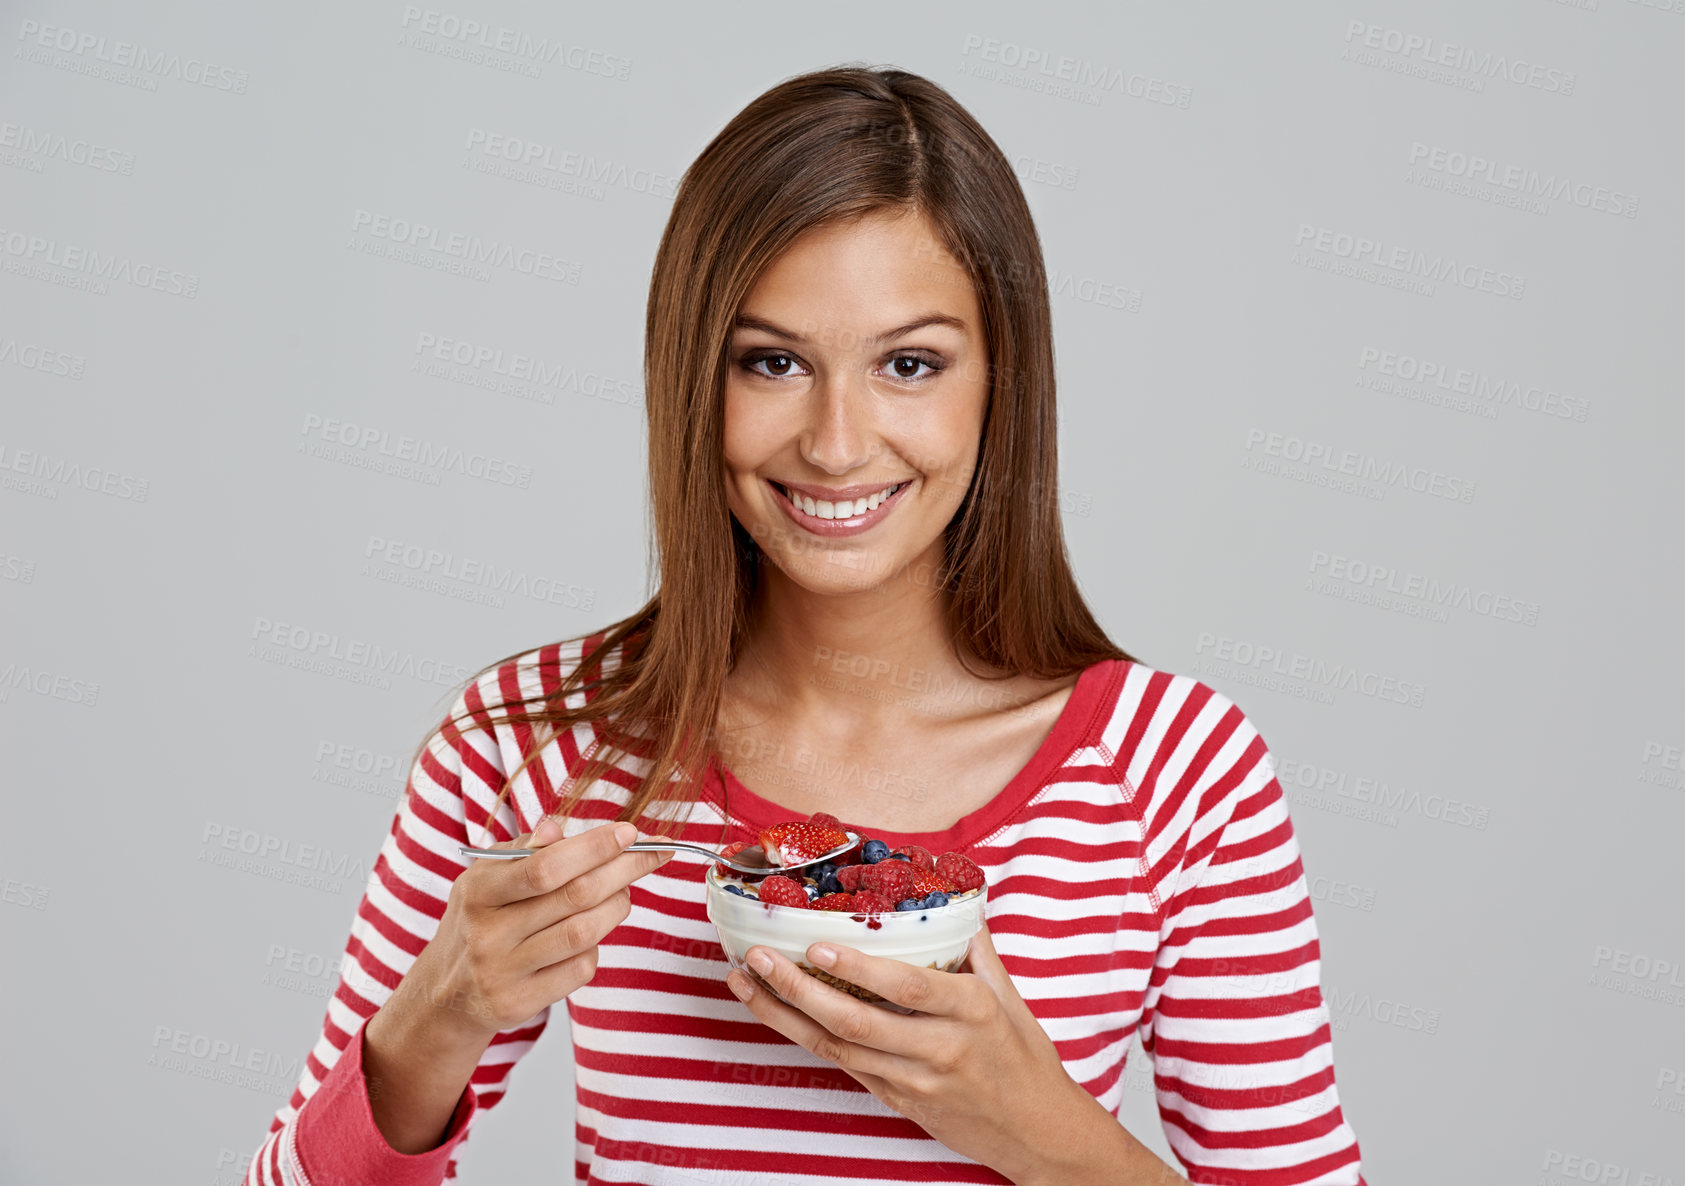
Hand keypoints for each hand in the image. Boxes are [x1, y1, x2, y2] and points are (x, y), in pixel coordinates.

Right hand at [401, 816, 676, 1038]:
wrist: (445, 994)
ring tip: (622, 892)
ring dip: (617, 906)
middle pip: (575, 896)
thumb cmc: (479, 921)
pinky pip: (580, 968)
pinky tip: (591, 934)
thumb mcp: (485, 879)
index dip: (594, 847)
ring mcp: (504, 972)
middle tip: (652, 853)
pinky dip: (597, 946)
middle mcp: (487, 933)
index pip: (545, 865)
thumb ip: (524, 850)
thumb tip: (557, 827)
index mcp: (477, 891)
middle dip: (624, 870)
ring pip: (584, 933)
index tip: (630, 832)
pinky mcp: (520, 1003)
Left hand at [725, 921, 1090, 1180]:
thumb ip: (977, 949)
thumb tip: (954, 902)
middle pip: (856, 1021)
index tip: (818, 944)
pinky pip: (845, 1066)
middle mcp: (939, 1048)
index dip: (859, 968)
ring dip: (785, 1015)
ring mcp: (914, 1081)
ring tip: (745, 981)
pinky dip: (806, 1037)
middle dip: (798, 989)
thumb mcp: (1012, 998)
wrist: (1037, 1134)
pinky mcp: (898, 1102)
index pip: (906, 987)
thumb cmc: (1025, 1060)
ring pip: (838, 1048)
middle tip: (757, 957)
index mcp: (971, 1012)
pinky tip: (776, 1013)